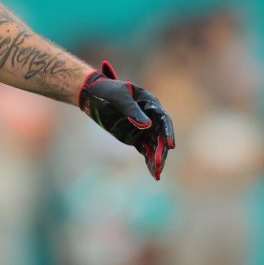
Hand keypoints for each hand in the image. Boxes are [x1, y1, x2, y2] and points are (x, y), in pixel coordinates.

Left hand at [78, 61, 175, 179]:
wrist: (93, 95)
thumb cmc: (106, 91)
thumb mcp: (118, 97)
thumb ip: (131, 109)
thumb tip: (147, 125)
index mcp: (150, 103)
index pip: (163, 119)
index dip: (168, 132)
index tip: (170, 145)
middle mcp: (150, 117)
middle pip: (161, 135)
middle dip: (161, 150)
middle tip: (160, 165)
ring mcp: (143, 128)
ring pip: (154, 145)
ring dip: (157, 159)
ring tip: (157, 173)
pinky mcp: (136, 137)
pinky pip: (146, 150)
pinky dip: (149, 161)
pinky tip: (153, 173)